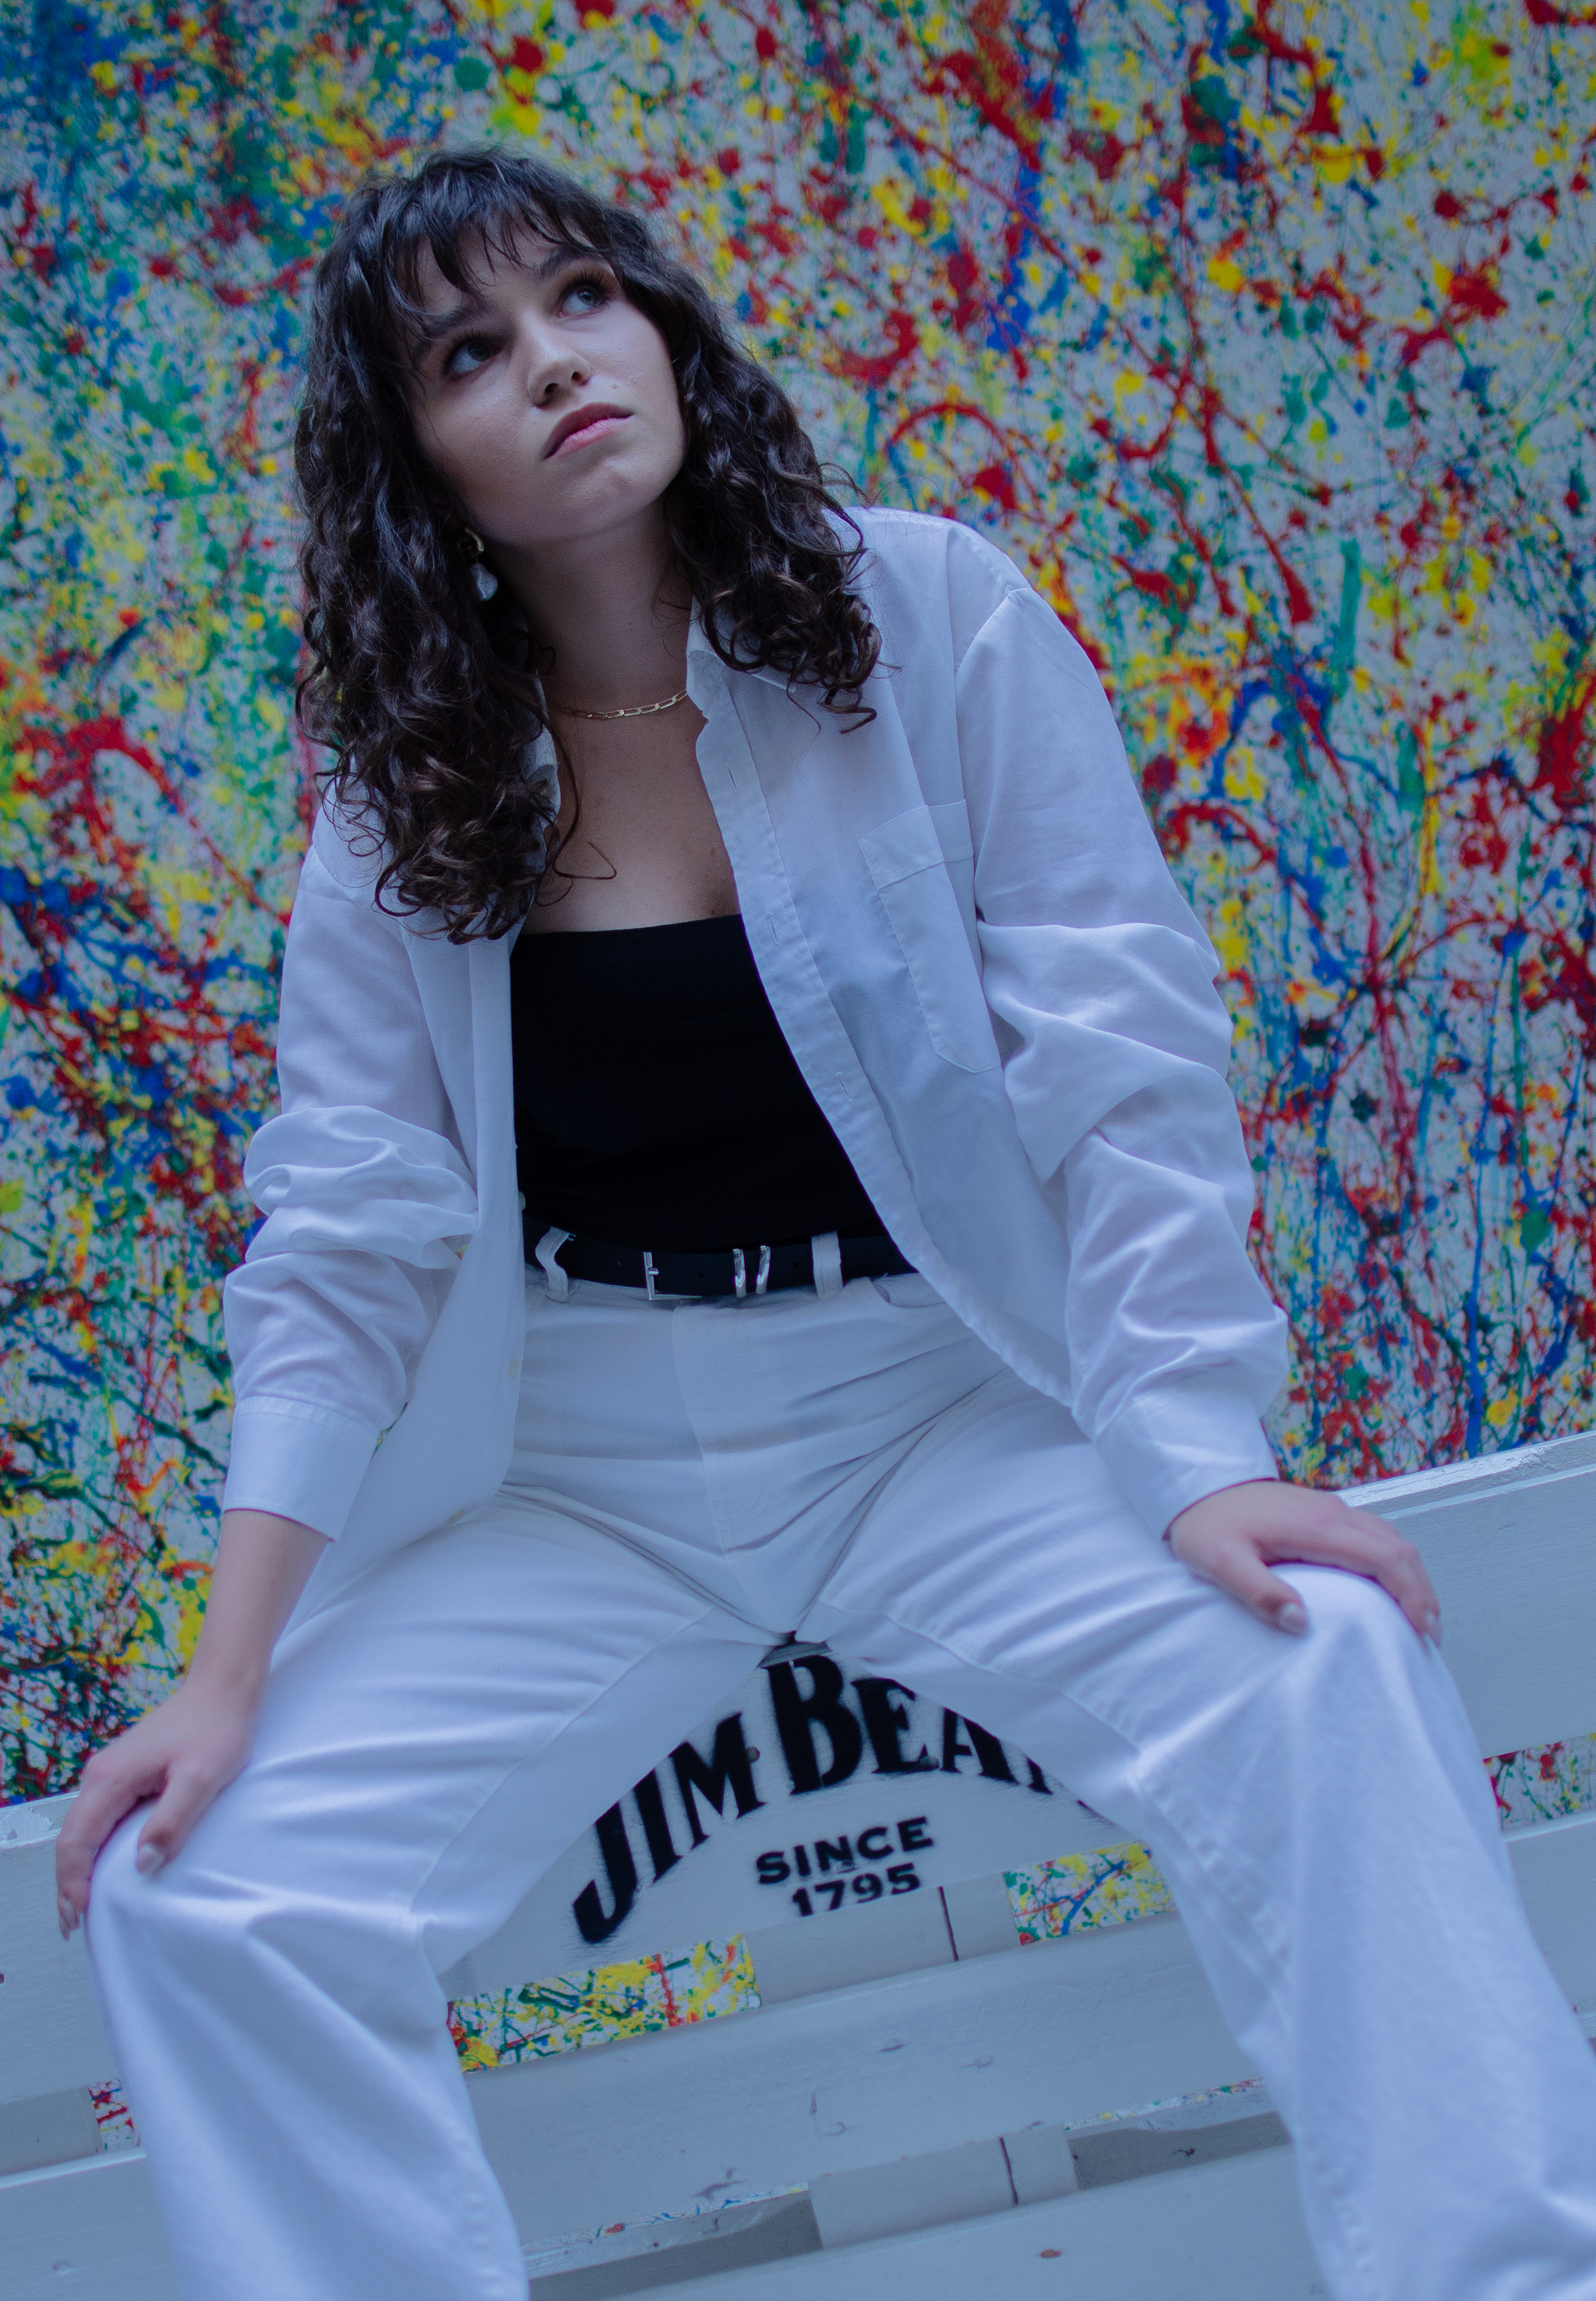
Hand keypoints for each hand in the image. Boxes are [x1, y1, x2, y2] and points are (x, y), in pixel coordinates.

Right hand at [53, 1676, 258, 1937]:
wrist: (223, 1689)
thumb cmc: (217, 1729)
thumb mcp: (202, 1778)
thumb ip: (172, 1821)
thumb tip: (143, 1865)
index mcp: (111, 1778)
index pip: (77, 1841)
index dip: (73, 1883)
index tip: (79, 1918)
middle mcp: (101, 1775)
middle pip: (71, 1838)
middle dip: (68, 1883)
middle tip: (74, 1926)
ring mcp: (110, 1773)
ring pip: (82, 1829)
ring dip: (78, 1868)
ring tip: (81, 1906)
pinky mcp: (124, 1774)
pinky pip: (98, 1818)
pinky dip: (93, 1848)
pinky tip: (101, 1868)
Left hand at [1166, 1479, 1440, 1641]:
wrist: (1195, 1485)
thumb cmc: (1205, 1524)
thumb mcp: (1219, 1562)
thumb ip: (1257, 1591)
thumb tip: (1299, 1621)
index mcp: (1316, 1526)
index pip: (1385, 1558)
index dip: (1412, 1595)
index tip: (1420, 1630)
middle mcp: (1333, 1512)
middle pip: (1399, 1549)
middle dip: (1422, 1592)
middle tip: (1429, 1636)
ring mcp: (1331, 1509)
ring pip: (1391, 1539)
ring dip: (1411, 1577)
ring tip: (1418, 1618)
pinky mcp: (1324, 1512)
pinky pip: (1374, 1534)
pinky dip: (1394, 1562)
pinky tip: (1390, 1587)